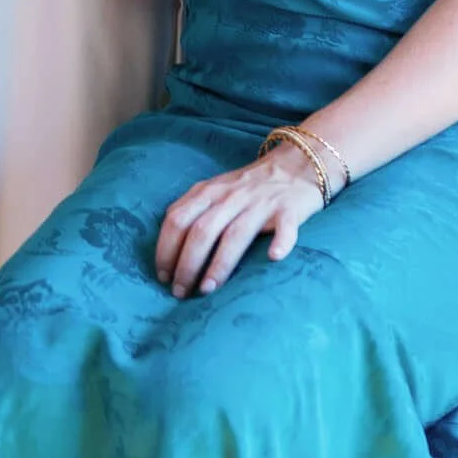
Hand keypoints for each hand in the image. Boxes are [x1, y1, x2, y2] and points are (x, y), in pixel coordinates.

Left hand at [155, 146, 326, 297]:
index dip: (166, 249)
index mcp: (208, 192)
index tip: (162, 276)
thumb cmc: (248, 186)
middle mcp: (230, 196)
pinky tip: (274, 257)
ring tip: (207, 289)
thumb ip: (192, 210)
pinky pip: (285, 227)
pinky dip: (281, 242)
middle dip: (186, 264)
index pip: (177, 219)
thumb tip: (168, 248)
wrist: (295, 165)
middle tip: (180, 292)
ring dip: (219, 264)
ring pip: (235, 234)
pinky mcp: (289, 209)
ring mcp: (260, 202)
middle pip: (201, 231)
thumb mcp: (214, 190)